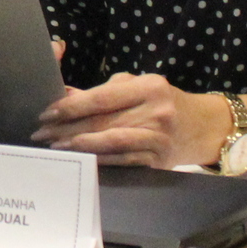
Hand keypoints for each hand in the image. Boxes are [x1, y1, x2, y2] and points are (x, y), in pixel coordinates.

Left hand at [32, 72, 225, 166]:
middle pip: (101, 121)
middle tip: (41, 132)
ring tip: (56, 146)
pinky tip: (81, 158)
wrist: (205, 127)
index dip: (71, 106)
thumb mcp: (139, 88)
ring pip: (111, 142)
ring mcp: (159, 137)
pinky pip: (123, 160)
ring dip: (79, 145)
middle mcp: (156, 111)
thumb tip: (65, 95)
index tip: (47, 112)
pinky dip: (99, 159)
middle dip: (66, 127)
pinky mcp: (159, 159)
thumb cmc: (165, 103)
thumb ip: (105, 92)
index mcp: (148, 87)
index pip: (101, 97)